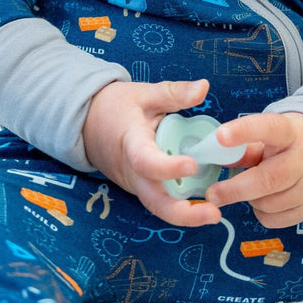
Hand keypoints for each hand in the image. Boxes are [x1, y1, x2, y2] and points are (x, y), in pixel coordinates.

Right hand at [82, 78, 222, 226]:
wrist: (88, 123)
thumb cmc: (117, 107)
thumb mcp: (145, 94)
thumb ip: (175, 93)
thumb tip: (204, 87)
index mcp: (131, 143)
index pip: (146, 161)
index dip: (168, 167)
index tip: (192, 165)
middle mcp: (132, 172)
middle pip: (154, 201)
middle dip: (183, 213)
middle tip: (214, 214)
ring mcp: (135, 184)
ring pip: (158, 207)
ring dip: (185, 215)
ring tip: (214, 214)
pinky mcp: (141, 189)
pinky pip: (160, 201)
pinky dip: (181, 206)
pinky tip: (204, 204)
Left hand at [204, 112, 302, 228]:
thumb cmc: (289, 142)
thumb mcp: (270, 135)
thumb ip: (244, 146)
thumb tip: (215, 156)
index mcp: (289, 132)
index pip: (268, 128)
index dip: (243, 132)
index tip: (220, 136)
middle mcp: (302, 160)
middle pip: (267, 179)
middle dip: (235, 189)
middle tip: (212, 194)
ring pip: (268, 203)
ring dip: (250, 199)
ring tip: (251, 187)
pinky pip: (274, 220)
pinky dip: (261, 213)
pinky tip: (265, 199)